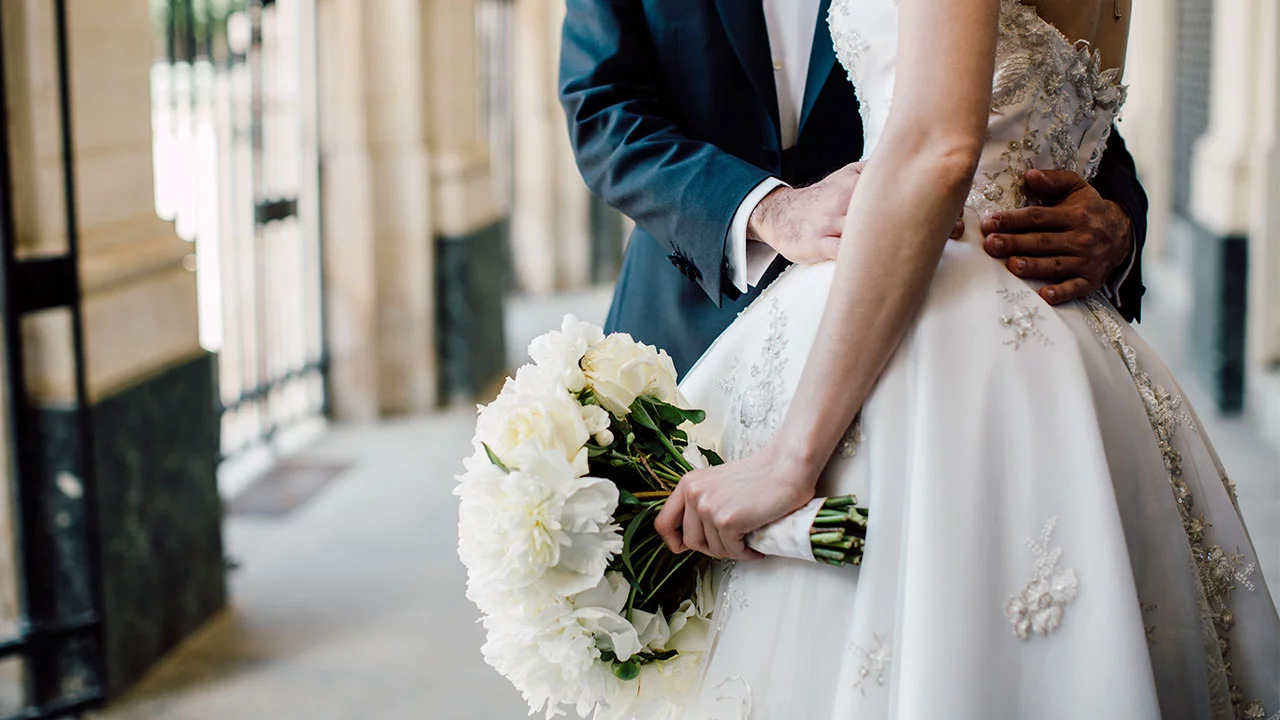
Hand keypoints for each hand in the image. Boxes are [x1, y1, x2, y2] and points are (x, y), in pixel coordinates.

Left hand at [654, 442, 816, 560]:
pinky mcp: (726, 520)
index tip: (689, 546)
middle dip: (712, 548)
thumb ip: (702, 503)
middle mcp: (693, 494)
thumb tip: (697, 536)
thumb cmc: (761, 476)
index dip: (675, 541)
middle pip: (690, 542)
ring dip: (732, 550)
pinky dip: (746, 553)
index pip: (663, 523)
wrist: (787, 466)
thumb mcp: (717, 485)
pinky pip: (731, 551)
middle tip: (731, 543)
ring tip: (747, 541)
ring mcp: (708, 507)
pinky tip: (755, 546)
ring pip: (712, 550)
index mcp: (688, 484)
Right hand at [750, 162, 964, 264]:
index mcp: (859, 178)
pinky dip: (872, 264)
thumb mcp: (847, 177)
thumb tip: (919, 170)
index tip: (957, 202)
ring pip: (872, 231)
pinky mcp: (820, 244)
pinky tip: (895, 274)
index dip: (931, 189)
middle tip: (956, 227)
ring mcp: (833, 221)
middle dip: (927, 215)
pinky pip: (850, 257)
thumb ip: (878, 175)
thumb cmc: (821, 200)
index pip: (899, 178)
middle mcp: (848, 196)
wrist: (778, 215)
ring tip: (933, 251)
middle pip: (892, 204)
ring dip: (904, 241)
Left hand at [981, 169, 1133, 304]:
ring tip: (1011, 265)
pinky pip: (1075, 288)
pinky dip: (1062, 293)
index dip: (1012, 220)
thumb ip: (1053, 179)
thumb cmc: (1088, 209)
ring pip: (1055, 265)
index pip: (1038, 216)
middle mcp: (1081, 238)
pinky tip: (1045, 295)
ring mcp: (1086, 261)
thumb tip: (1029, 175)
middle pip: (1042, 241)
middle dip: (1015, 243)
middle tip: (990, 244)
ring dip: (1033, 266)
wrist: (1122, 234)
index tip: (988, 223)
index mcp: (1074, 215)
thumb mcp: (1075, 187)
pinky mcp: (1091, 280)